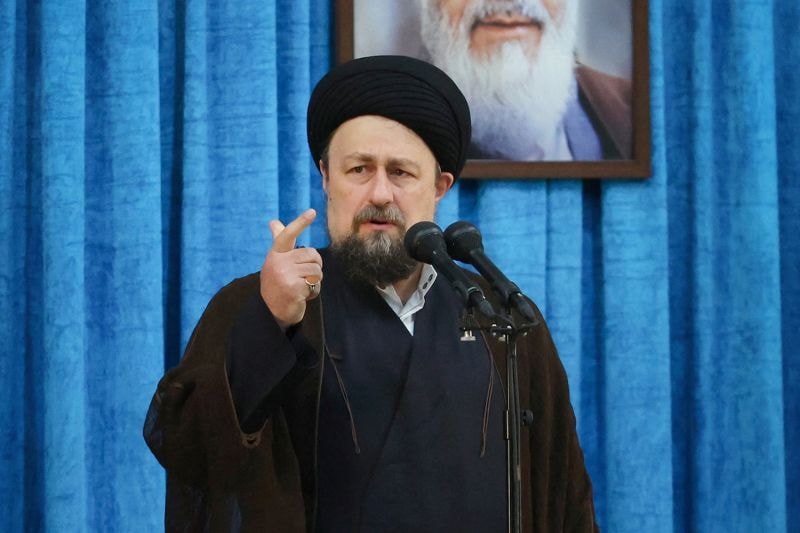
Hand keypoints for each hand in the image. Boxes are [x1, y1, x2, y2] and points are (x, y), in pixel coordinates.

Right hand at [260, 209, 322, 330]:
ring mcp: (285, 275)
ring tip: (302, 287)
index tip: (312, 212)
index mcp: (274, 254)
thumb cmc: (277, 283)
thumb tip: (274, 222)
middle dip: (314, 266)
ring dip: (314, 280)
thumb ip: (278, 242)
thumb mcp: (275, 262)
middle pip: (312, 254)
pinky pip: (316, 284)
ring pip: (317, 269)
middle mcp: (278, 262)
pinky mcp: (293, 288)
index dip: (300, 223)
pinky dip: (313, 292)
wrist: (272, 312)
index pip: (287, 235)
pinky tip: (303, 296)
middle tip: (304, 277)